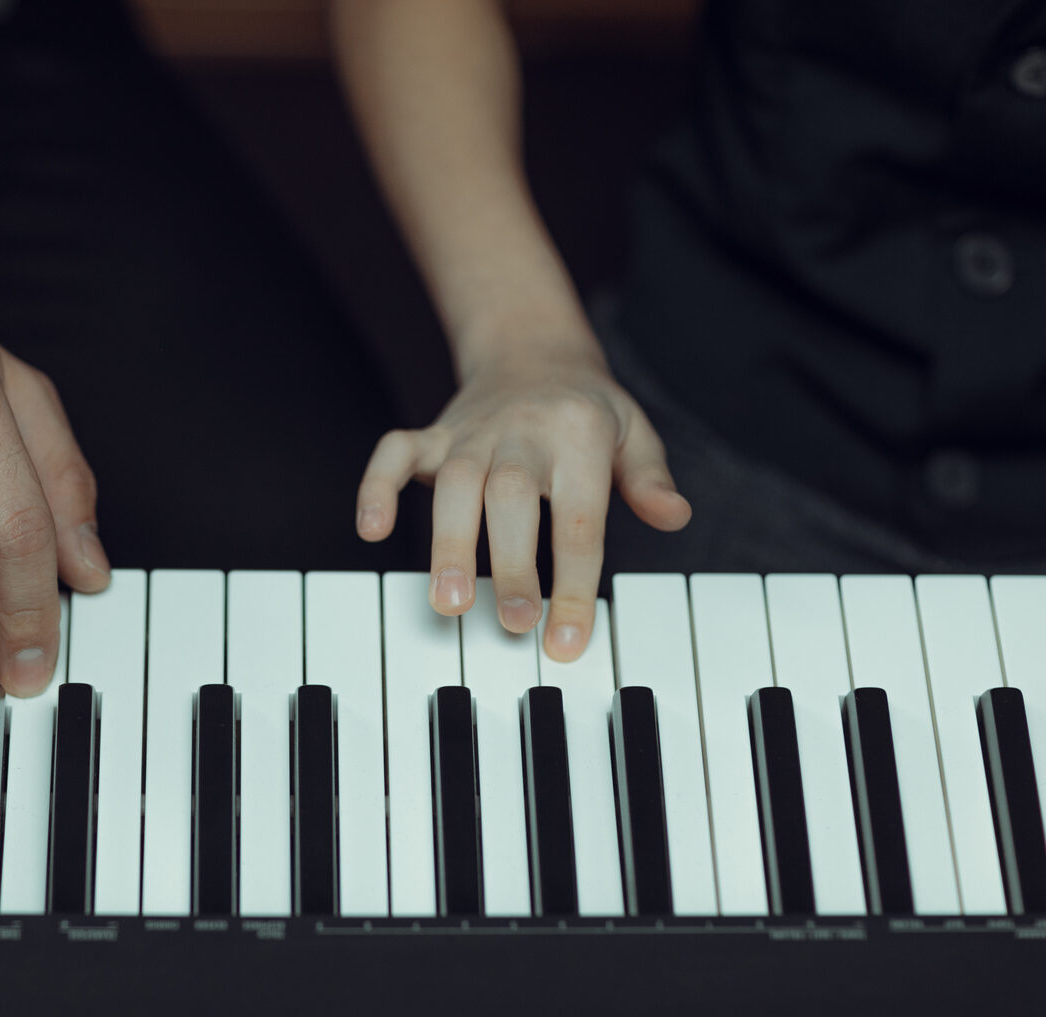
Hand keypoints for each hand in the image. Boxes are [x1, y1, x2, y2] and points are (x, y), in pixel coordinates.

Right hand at [354, 337, 689, 660]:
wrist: (533, 350)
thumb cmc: (585, 410)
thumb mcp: (634, 432)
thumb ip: (649, 477)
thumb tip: (674, 515)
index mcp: (578, 437)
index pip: (580, 520)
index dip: (573, 583)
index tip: (566, 638)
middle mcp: (522, 434)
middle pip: (512, 498)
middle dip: (509, 563)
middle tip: (512, 621)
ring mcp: (472, 434)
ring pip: (453, 483)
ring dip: (447, 542)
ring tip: (447, 601)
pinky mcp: (433, 435)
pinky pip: (396, 452)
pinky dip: (377, 485)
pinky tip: (371, 529)